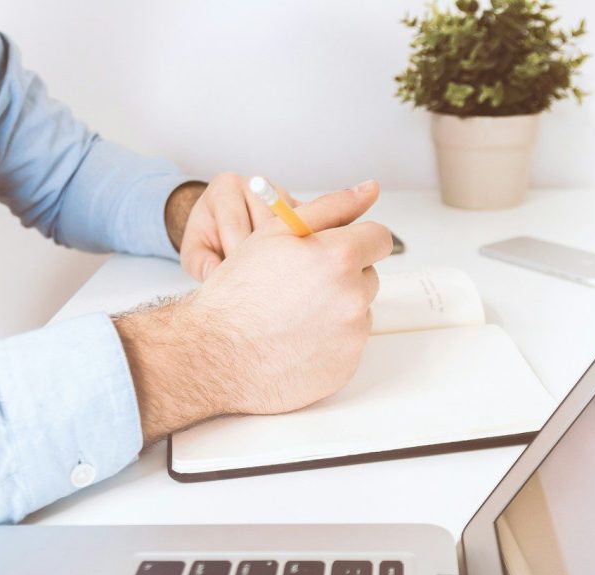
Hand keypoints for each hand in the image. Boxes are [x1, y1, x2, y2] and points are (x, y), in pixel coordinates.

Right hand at [115, 180, 390, 444]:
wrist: (215, 355)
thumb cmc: (238, 293)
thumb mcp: (276, 233)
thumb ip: (331, 207)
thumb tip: (370, 189)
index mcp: (339, 257)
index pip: (379, 238)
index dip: (355, 241)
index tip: (336, 250)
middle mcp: (353, 297)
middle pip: (369, 276)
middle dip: (343, 276)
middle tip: (300, 285)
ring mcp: (352, 336)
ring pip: (359, 311)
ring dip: (337, 308)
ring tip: (294, 314)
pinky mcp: (347, 366)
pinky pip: (349, 344)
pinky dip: (330, 341)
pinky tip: (296, 340)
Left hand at [166, 172, 298, 281]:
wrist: (223, 225)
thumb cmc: (209, 238)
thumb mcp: (193, 252)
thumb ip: (200, 263)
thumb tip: (214, 275)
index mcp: (225, 187)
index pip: (235, 223)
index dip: (236, 257)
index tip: (235, 282)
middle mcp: (256, 184)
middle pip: (266, 225)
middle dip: (261, 258)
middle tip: (256, 285)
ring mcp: (281, 194)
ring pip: (289, 229)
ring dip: (283, 255)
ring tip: (272, 279)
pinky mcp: (300, 207)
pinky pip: (307, 230)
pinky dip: (300, 250)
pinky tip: (290, 270)